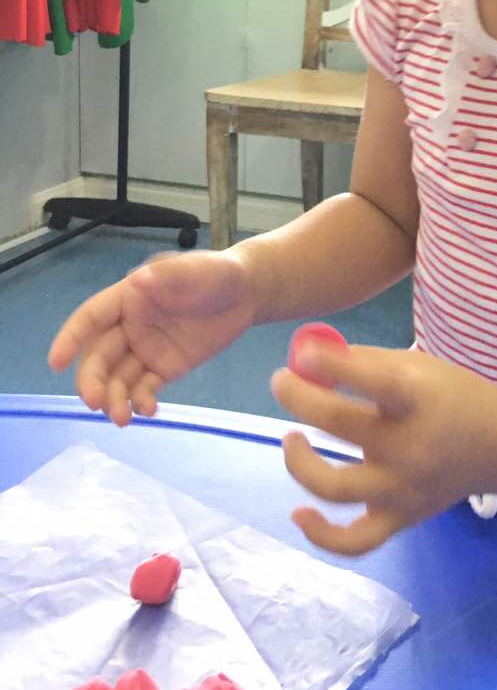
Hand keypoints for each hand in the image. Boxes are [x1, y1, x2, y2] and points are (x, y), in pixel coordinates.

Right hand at [48, 249, 256, 425]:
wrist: (247, 293)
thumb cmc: (216, 273)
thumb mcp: (195, 270)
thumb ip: (168, 276)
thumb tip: (137, 281)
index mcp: (129, 298)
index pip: (91, 317)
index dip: (71, 337)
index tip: (55, 362)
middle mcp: (130, 326)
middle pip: (100, 356)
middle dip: (93, 380)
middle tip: (96, 403)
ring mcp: (146, 349)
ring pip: (119, 378)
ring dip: (114, 399)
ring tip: (123, 419)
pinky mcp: (164, 367)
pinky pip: (145, 388)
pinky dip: (141, 401)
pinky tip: (148, 411)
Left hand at [270, 344, 496, 554]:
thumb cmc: (449, 396)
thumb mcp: (417, 366)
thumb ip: (364, 363)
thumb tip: (306, 362)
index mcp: (420, 400)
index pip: (374, 381)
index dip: (335, 367)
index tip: (303, 354)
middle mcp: (412, 448)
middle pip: (342, 426)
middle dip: (300, 399)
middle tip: (280, 381)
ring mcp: (404, 491)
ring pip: (336, 487)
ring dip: (300, 462)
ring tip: (292, 438)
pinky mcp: (399, 520)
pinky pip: (355, 542)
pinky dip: (321, 535)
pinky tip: (299, 513)